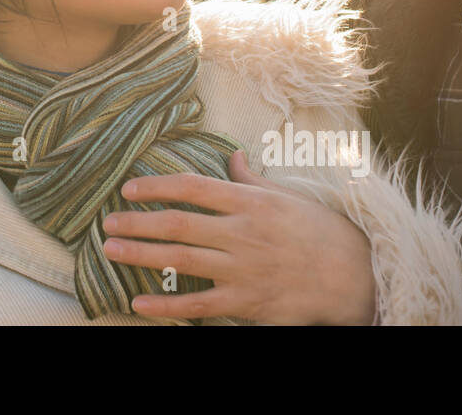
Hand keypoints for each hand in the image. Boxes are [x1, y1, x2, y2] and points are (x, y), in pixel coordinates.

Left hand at [101, 149, 376, 323]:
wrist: (355, 276)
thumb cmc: (319, 231)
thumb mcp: (287, 196)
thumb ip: (251, 180)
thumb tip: (233, 156)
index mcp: (249, 202)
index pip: (192, 187)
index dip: (156, 186)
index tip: (129, 188)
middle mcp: (241, 233)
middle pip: (177, 224)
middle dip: (137, 222)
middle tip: (107, 222)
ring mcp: (242, 269)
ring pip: (180, 260)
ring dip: (140, 255)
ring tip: (110, 250)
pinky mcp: (246, 302)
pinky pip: (197, 304)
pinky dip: (165, 305)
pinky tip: (138, 302)